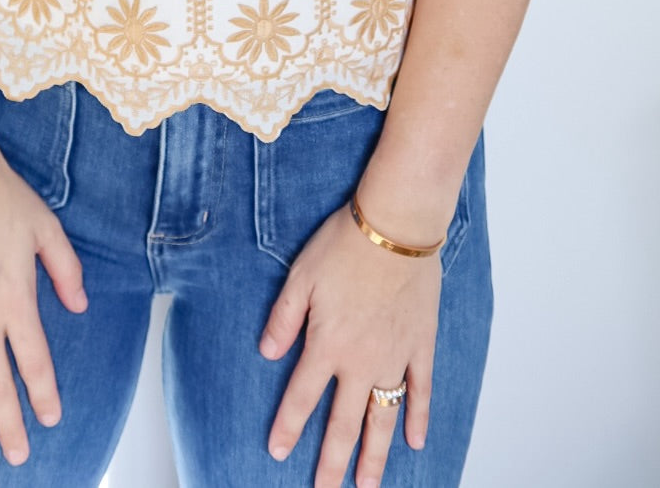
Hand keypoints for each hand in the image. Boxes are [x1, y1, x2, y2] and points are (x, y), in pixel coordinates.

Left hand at [259, 202, 440, 487]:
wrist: (396, 226)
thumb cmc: (344, 245)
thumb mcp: (300, 276)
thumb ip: (283, 318)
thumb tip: (266, 353)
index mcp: (327, 345)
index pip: (302, 397)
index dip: (288, 427)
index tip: (277, 453)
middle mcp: (361, 361)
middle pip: (344, 423)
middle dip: (332, 462)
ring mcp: (394, 357)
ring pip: (383, 418)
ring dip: (375, 455)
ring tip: (368, 484)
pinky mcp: (420, 345)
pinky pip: (420, 391)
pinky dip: (418, 416)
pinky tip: (415, 441)